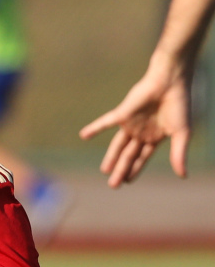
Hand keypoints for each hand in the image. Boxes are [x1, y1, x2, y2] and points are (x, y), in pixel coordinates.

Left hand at [79, 56, 191, 187]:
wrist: (171, 82)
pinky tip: (83, 136)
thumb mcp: (181, 133)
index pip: (142, 157)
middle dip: (122, 170)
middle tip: (113, 185)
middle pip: (129, 155)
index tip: (128, 181)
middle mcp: (141, 131)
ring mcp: (131, 123)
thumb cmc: (179, 105)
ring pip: (117, 144)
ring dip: (111, 157)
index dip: (135, 169)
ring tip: (104, 171)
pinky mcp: (122, 113)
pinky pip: (105, 122)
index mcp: (155, 136)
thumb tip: (183, 176)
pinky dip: (95, 128)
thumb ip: (179, 154)